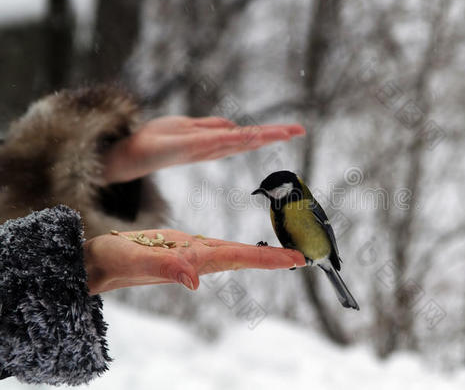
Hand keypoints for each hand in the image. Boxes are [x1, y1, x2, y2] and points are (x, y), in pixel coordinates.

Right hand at [84, 229, 305, 294]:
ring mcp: (192, 256)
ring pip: (233, 254)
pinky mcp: (183, 249)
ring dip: (260, 255)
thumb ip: (164, 267)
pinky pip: (219, 249)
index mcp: (193, 260)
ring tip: (286, 255)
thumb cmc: (113, 261)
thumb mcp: (135, 259)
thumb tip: (194, 280)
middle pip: (243, 257)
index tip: (296, 259)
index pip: (239, 256)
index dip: (268, 258)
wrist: (96, 264)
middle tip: (303, 256)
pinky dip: (239, 249)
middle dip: (274, 258)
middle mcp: (198, 260)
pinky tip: (246, 250)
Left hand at [102, 116, 305, 183]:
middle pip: (249, 140)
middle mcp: (213, 147)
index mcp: (214, 142)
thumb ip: (209, 126)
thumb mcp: (186, 127)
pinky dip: (239, 138)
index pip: (247, 137)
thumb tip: (232, 125)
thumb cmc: (156, 140)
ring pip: (240, 140)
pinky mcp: (191, 146)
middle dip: (275, 135)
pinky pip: (220, 140)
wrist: (130, 153)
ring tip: (287, 131)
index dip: (270, 133)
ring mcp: (204, 147)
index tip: (294, 130)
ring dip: (264, 136)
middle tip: (300, 130)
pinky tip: (255, 134)